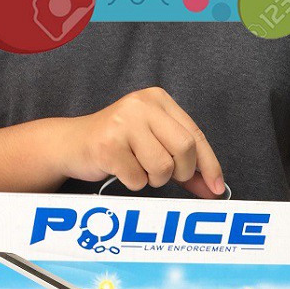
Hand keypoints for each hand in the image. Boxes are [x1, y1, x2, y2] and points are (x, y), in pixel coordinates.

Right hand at [63, 87, 224, 197]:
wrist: (72, 144)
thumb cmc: (118, 146)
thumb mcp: (154, 144)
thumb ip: (184, 164)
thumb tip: (213, 188)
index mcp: (158, 100)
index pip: (195, 134)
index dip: (209, 164)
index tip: (217, 188)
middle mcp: (141, 105)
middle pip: (185, 149)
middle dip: (180, 172)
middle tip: (164, 176)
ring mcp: (123, 124)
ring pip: (163, 167)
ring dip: (153, 179)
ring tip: (137, 168)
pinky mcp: (108, 146)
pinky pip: (138, 179)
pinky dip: (133, 183)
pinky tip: (121, 170)